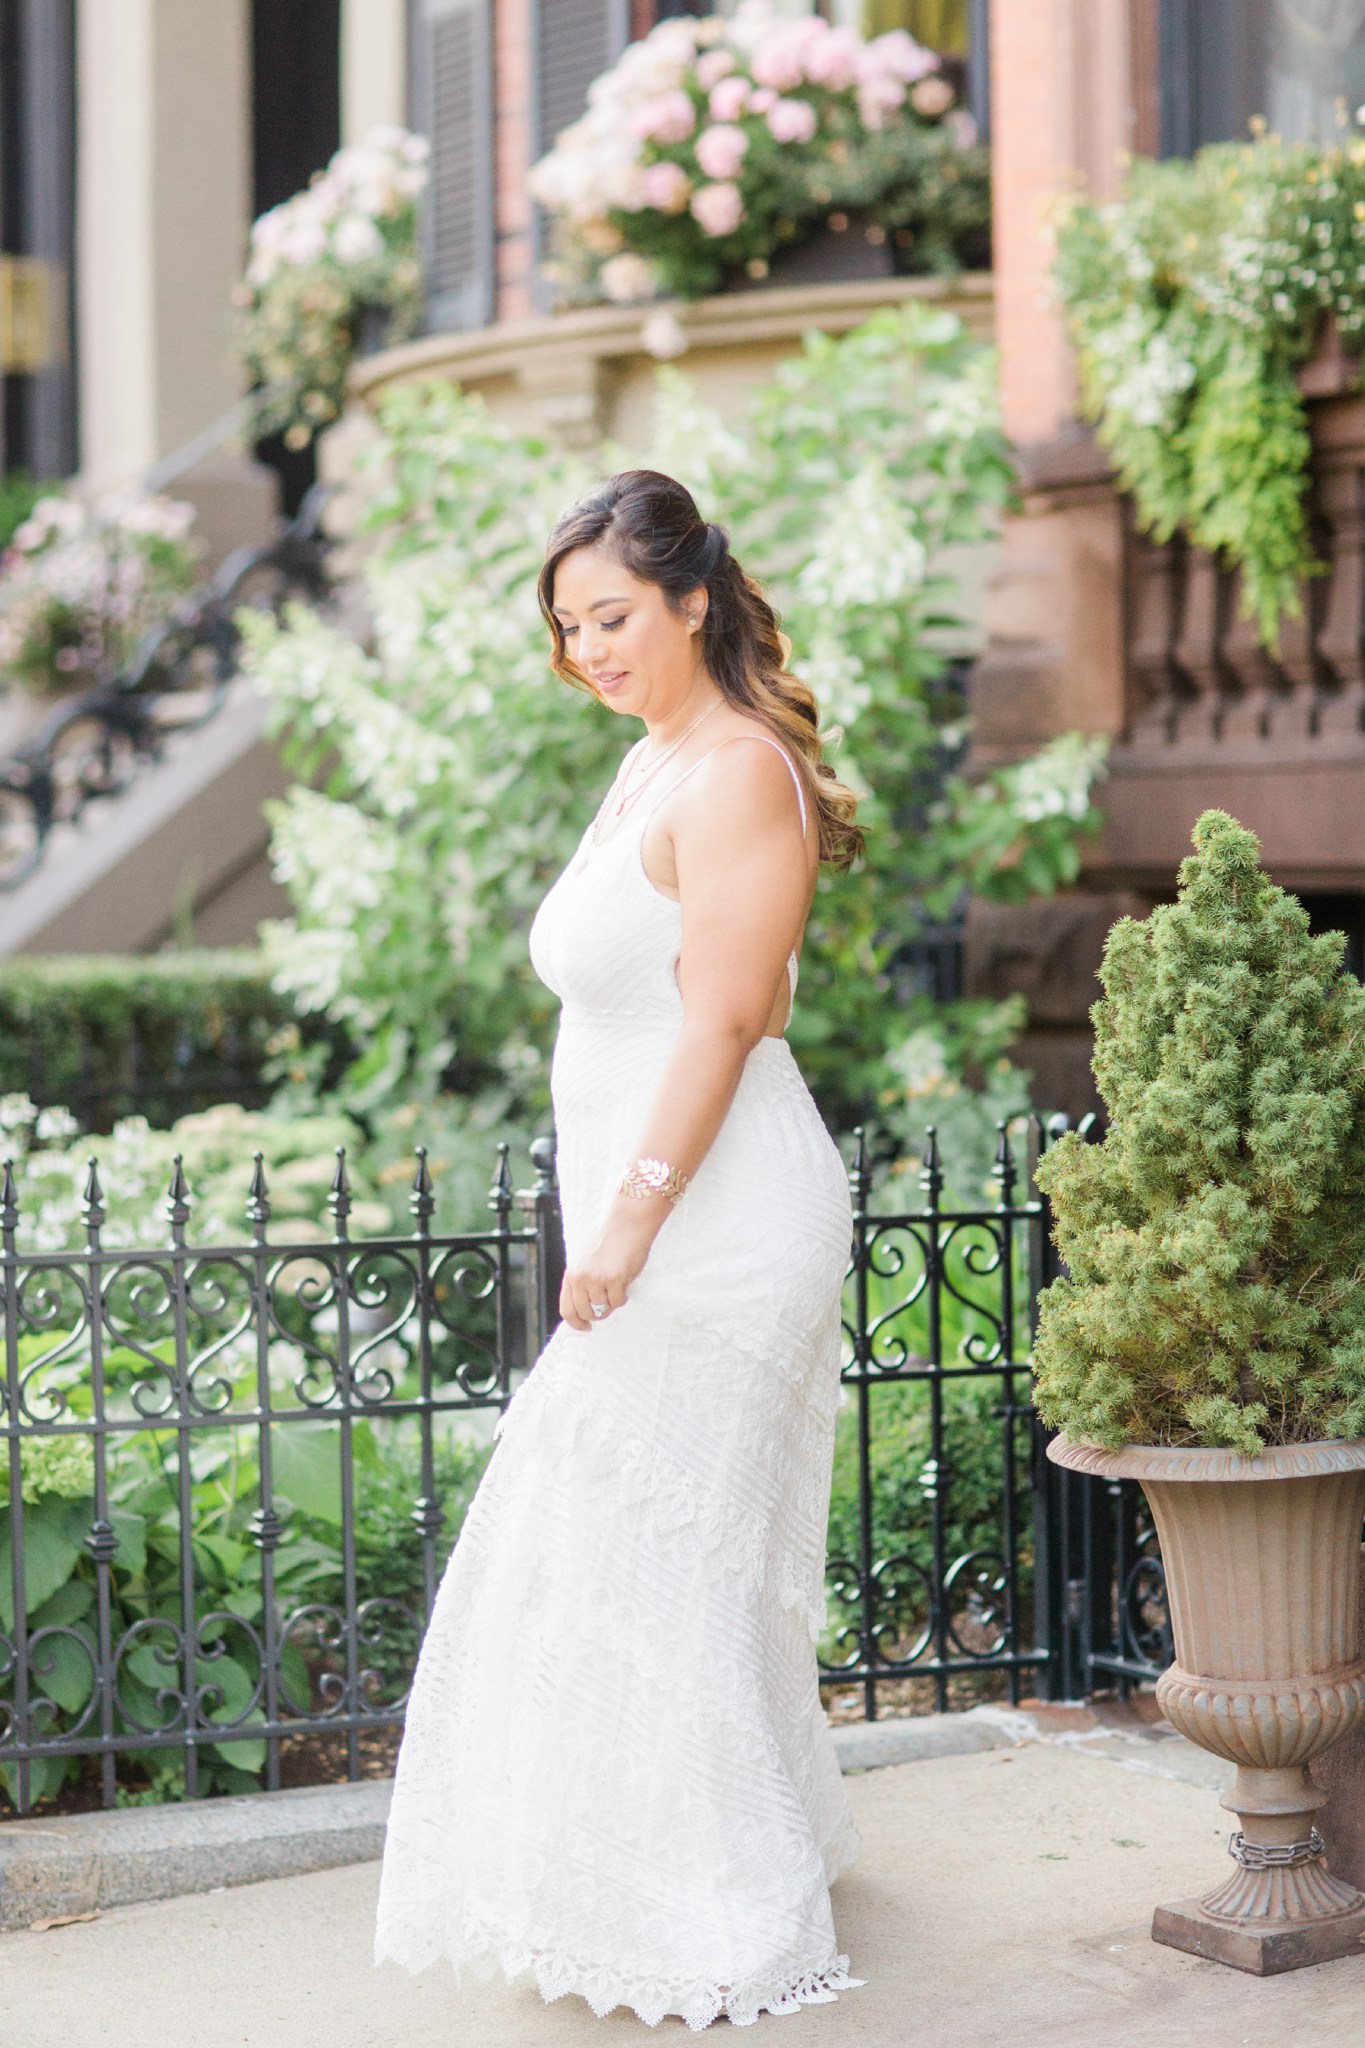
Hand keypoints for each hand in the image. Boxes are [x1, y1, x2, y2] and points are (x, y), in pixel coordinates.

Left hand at [560, 1205, 657, 1330]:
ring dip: (612, 1302)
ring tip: (617, 1285)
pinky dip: (623, 1297)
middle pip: (585, 1313)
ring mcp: (596, 1279)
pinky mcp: (614, 1279)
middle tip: (608, 1306)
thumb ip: (580, 1283)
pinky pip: (618, 1302)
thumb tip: (584, 1311)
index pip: (566, 1309)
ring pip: (603, 1308)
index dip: (576, 1323)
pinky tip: (624, 1282)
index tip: (586, 1327)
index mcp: (571, 1274)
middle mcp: (580, 1278)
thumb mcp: (584, 1262)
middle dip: (598, 1315)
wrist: (626, 1227)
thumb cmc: (608, 1244)